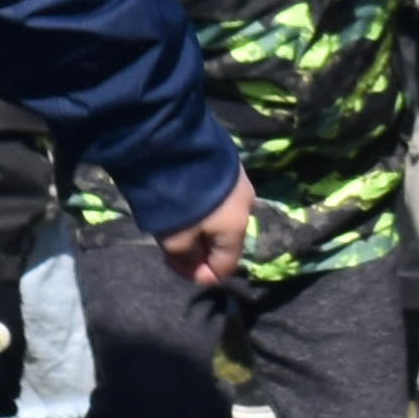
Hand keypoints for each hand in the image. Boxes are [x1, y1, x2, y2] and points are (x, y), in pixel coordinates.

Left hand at [159, 164, 253, 286]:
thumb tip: (198, 270)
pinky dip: (203, 209)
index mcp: (237, 228)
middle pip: (225, 240)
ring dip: (201, 228)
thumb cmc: (176, 199)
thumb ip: (187, 259)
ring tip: (176, 224)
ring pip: (221, 218)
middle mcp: (246, 205)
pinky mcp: (228, 164)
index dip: (203, 274)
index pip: (226, 265)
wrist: (173, 143)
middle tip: (172, 248)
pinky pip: (218, 198)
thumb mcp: (174, 238)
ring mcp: (239, 181)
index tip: (177, 267)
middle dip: (200, 250)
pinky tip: (184, 203)